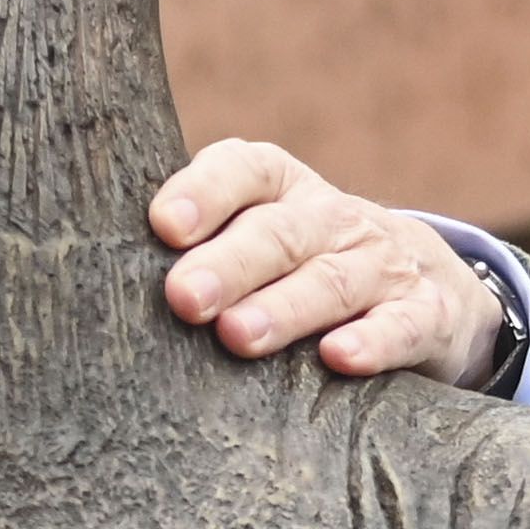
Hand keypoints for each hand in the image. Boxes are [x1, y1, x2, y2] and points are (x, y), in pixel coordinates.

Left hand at [152, 139, 506, 387]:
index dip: (205, 192)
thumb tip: (100, 286)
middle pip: (279, 233)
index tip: (163, 226)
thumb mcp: (262, 243)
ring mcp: (384, 265)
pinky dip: (373, 341)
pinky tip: (338, 358)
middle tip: (184, 298)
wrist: (429, 289)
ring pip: (332, 282)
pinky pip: (401, 326)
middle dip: (230, 264)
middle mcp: (333, 220)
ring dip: (284, 308)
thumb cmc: (304, 269)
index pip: (244, 170)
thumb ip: (199, 251)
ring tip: (238, 337)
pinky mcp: (426, 315)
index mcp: (283, 191)